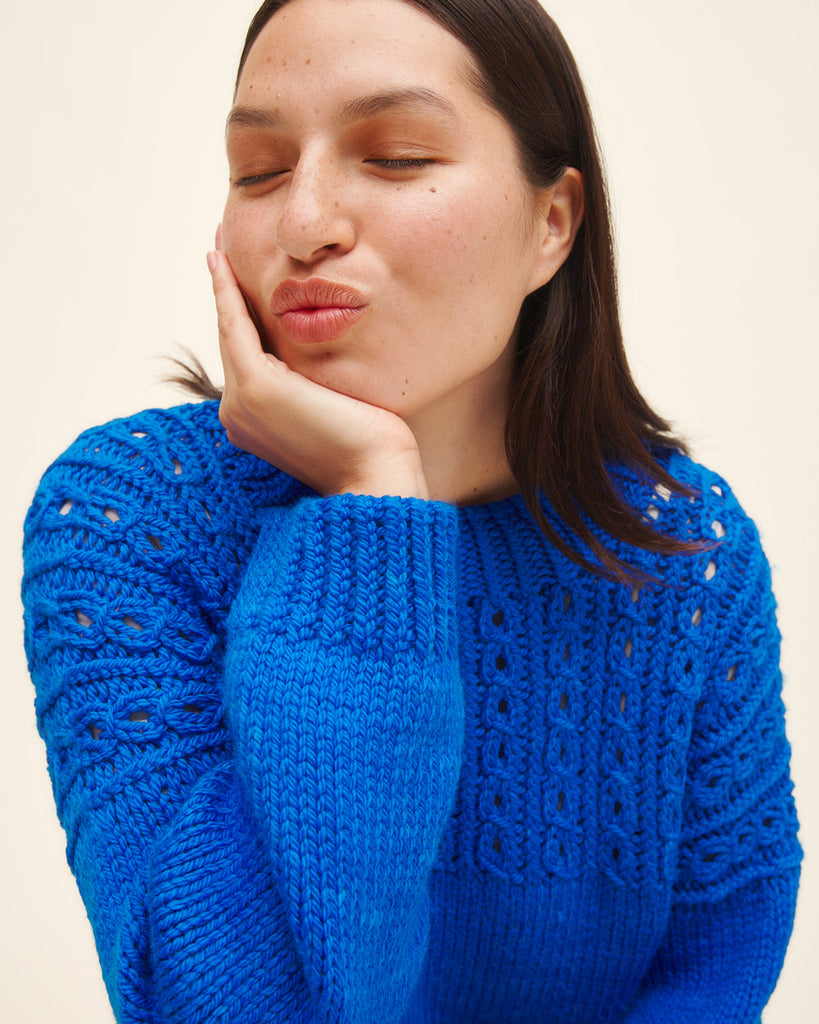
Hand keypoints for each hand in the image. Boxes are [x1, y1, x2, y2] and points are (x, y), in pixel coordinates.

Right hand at [208, 249, 428, 498]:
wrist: (377, 476)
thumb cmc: (371, 446)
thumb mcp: (335, 404)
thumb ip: (315, 381)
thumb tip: (321, 352)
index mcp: (254, 420)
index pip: (246, 357)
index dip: (238, 316)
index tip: (233, 280)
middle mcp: (237, 413)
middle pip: (232, 340)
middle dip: (225, 294)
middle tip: (218, 251)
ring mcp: (242, 402)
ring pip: (230, 330)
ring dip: (221, 285)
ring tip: (218, 247)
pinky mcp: (257, 387)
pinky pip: (235, 327)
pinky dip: (227, 292)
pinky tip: (222, 262)